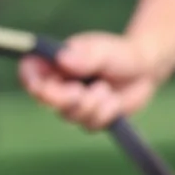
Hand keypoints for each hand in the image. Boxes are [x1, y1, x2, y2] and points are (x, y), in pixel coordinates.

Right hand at [18, 31, 162, 131]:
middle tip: (79, 91)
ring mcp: (73, 104)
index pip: (29, 71)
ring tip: (105, 88)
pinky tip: (113, 100)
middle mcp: (59, 84)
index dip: (30, 80)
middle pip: (45, 99)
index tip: (41, 86)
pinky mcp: (90, 118)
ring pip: (69, 115)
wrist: (145, 69)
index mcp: (54, 63)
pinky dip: (105, 113)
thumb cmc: (120, 54)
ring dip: (90, 104)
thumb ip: (86, 55)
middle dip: (63, 98)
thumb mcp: (105, 50)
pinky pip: (90, 125)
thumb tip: (62, 59)